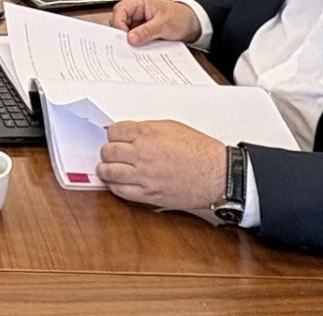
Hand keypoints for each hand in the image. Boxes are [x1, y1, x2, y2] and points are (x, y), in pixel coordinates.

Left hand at [97, 120, 226, 210]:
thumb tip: (130, 133)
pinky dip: (115, 186)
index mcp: (147, 134)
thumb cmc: (200, 151)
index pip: (114, 132)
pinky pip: (120, 191)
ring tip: (109, 168)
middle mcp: (142, 154)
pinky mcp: (148, 194)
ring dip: (106, 169)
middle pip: (108, 151)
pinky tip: (117, 183)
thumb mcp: (171, 127)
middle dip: (108, 151)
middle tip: (111, 153)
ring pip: (109, 172)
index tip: (114, 137)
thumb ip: (147, 129)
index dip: (113, 135)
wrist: (216, 174)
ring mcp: (144, 176)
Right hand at [111, 0, 201, 45]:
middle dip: (121, 34)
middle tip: (127, 46)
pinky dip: (135, 45)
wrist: (193, 24)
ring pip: (125, 32)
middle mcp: (136, 12)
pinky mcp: (142, 32)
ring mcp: (138, 22)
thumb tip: (131, 38)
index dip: (118, 24)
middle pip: (118, 22)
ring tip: (135, 49)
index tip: (124, 38)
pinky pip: (133, 39)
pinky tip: (139, 50)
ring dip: (129, 41)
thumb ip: (147, 31)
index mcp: (138, 3)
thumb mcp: (164, 24)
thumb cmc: (181, 17)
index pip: (119, 11)